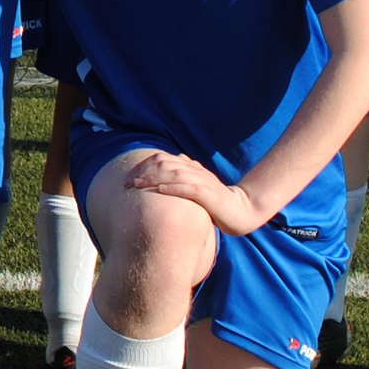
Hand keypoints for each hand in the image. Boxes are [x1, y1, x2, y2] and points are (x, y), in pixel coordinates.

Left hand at [126, 150, 266, 235]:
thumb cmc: (215, 203)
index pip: (161, 159)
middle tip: (126, 183)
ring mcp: (203, 181)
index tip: (126, 178)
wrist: (242, 210)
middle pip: (163, 163)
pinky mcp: (210, 195)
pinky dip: (174, 188)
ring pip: (174, 173)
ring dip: (153, 178)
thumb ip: (178, 182)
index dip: (141, 166)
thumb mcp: (193, 189)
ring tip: (137, 185)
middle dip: (142, 171)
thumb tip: (155, 184)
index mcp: (190, 167)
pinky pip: (189, 189)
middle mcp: (195, 171)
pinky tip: (160, 191)